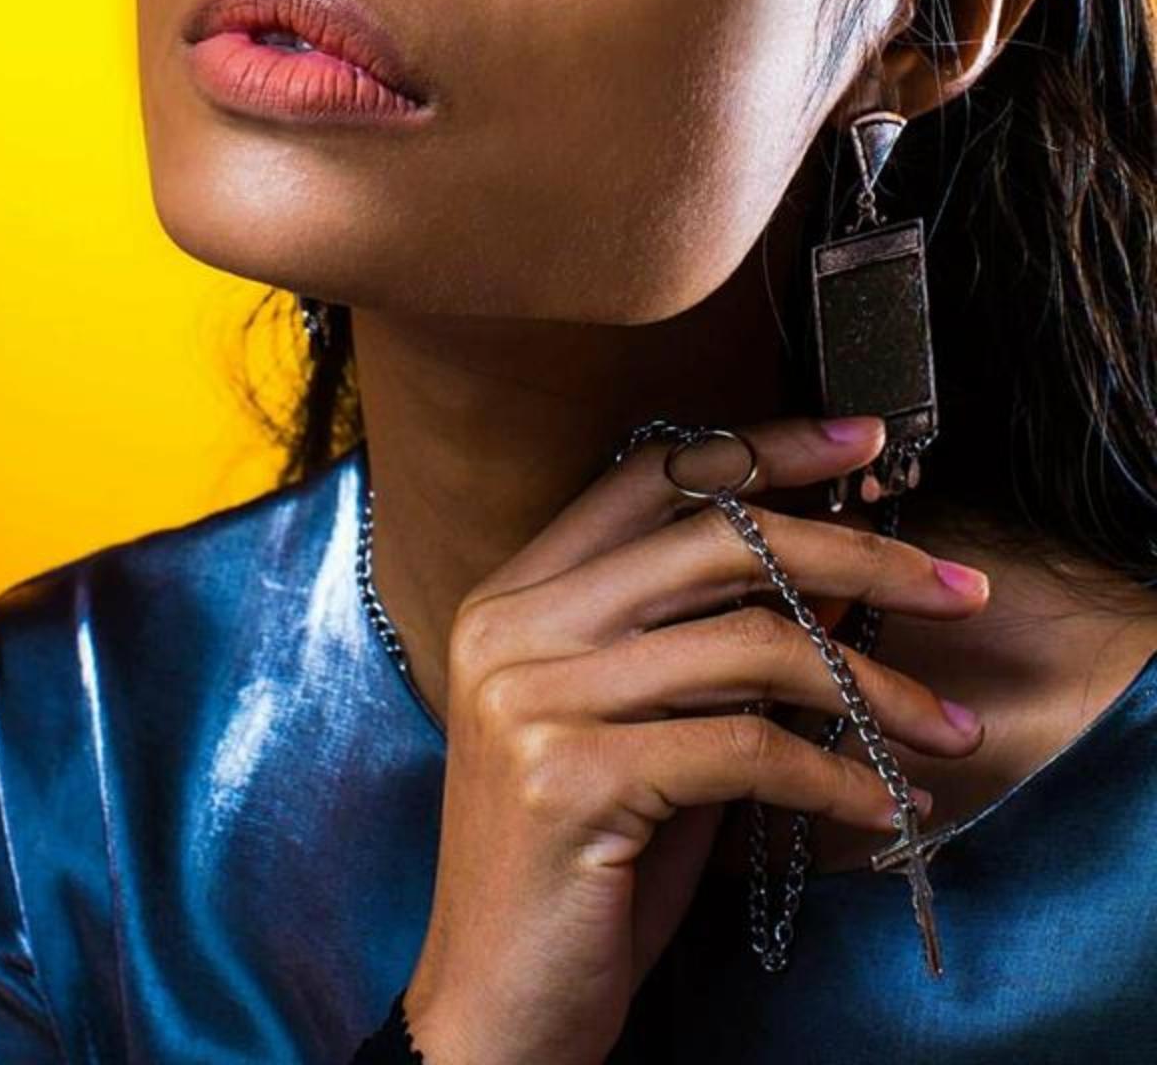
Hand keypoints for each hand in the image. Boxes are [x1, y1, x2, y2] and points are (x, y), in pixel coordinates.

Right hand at [402, 414, 989, 1064]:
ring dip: (871, 687)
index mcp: (517, 594)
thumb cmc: (585, 869)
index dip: (764, 449)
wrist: (498, 1009)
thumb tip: (841, 577)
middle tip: (955, 586)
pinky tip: (884, 803)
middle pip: (716, 543)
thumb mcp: (647, 732)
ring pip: (747, 645)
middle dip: (854, 556)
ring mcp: (532, 698)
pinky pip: (746, 751)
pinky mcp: (570, 779)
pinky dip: (836, 777)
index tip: (863, 445)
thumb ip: (714, 648)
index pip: (651, 476)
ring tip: (942, 726)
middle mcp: (514, 627)